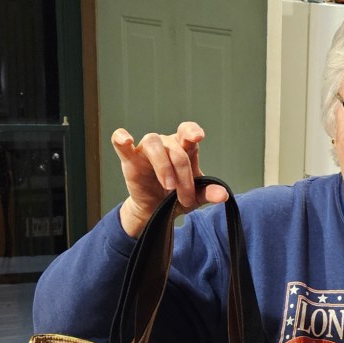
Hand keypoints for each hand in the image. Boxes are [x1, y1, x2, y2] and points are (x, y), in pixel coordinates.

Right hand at [111, 121, 228, 237]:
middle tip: (185, 198)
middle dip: (184, 176)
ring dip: (164, 166)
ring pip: (154, 143)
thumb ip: (208, 193)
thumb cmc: (178, 197)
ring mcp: (147, 150)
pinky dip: (121, 138)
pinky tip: (126, 140)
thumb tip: (223, 195)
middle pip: (176, 150)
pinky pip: (121, 142)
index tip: (198, 137)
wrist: (157, 211)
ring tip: (169, 187)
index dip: (192, 131)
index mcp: (184, 148)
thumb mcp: (196, 197)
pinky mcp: (130, 159)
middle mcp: (166, 144)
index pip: (187, 131)